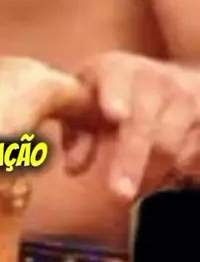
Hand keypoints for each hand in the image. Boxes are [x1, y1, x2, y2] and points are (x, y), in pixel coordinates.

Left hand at [63, 51, 199, 200]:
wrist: (171, 84)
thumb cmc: (116, 96)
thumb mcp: (91, 104)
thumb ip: (78, 133)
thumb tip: (74, 167)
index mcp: (120, 69)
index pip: (118, 76)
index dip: (116, 94)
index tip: (116, 115)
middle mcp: (157, 78)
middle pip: (145, 122)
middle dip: (131, 158)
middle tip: (119, 192)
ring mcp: (188, 97)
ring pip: (171, 147)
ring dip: (152, 173)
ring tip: (135, 181)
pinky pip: (193, 158)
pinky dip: (177, 172)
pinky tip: (165, 168)